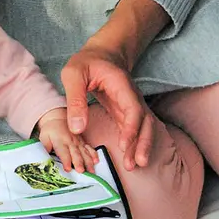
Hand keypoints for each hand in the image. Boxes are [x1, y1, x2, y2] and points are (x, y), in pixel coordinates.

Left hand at [36, 109, 98, 172]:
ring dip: (88, 162)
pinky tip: (96, 161)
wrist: (58, 120)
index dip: (66, 161)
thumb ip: (44, 148)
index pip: (63, 152)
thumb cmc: (50, 131)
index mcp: (60, 141)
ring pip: (85, 152)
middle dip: (79, 163)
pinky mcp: (83, 142)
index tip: (68, 169)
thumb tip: (42, 160)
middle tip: (81, 172)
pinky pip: (90, 148)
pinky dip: (94, 155)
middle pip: (76, 153)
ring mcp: (78, 142)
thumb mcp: (43, 138)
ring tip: (91, 171)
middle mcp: (71, 142)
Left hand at [61, 42, 154, 170]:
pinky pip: (134, 129)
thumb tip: (77, 128)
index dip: (131, 128)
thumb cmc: (86, 62)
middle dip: (142, 142)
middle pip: (145, 120)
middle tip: (136, 163)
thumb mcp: (73, 75)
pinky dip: (134, 143)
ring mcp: (130, 105)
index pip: (132, 108)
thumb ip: (75, 100)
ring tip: (135, 165)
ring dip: (141, 145)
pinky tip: (131, 157)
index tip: (124, 145)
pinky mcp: (125, 112)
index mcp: (121, 85)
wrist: (102, 54)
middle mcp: (131, 96)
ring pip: (143, 127)